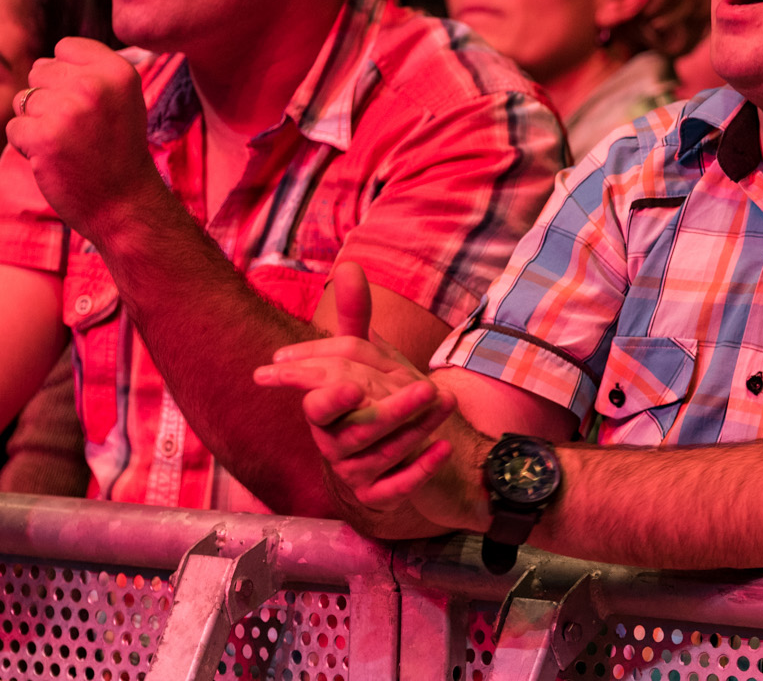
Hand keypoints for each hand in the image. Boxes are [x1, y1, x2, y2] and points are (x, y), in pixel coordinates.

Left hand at [5, 40, 172, 244]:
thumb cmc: (117, 151)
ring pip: (23, 100)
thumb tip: (41, 63)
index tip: (87, 102)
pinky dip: (26, 145)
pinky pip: (14, 127)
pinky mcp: (43, 138)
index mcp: (118, 71)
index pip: (65, 47)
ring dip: (36, 123)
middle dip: (48, 98)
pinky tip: (53, 158)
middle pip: (39, 71)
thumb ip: (90, 73)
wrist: (124, 204)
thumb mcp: (122, 100)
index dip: (67, 75)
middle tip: (77, 129)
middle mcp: (94, 85)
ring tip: (66, 144)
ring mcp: (68, 111)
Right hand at [255, 262, 463, 534]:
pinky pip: (398, 488)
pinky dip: (422, 468)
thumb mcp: (363, 358)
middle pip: (358, 432)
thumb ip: (354, 317)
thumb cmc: (365, 398)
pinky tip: (445, 447)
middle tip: (425, 387)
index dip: (330, 399)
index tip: (352, 385)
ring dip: (417, 429)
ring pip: (382, 455)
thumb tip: (349, 267)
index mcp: (323, 412)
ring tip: (446, 401)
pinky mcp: (380, 495)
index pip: (316, 408)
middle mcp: (334, 444)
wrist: (381, 454)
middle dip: (392, 411)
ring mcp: (356, 473)